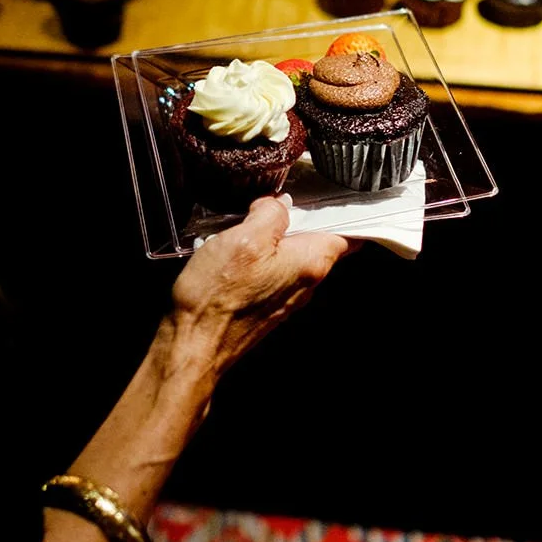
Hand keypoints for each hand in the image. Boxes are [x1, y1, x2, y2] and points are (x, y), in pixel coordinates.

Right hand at [167, 195, 358, 379]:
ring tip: (239, 233)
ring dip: (269, 240)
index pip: (347, 234)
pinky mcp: (265, 305)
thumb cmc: (218, 297)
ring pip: (289, 256)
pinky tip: (229, 257)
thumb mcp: (245, 237)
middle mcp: (305, 283)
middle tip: (265, 209)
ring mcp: (285, 297)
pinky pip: (269, 272)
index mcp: (310, 262)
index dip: (339, 212)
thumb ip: (271, 214)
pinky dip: (254, 259)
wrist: (194, 344)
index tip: (325, 197)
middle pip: (315, 241)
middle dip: (294, 221)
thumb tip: (280, 203)